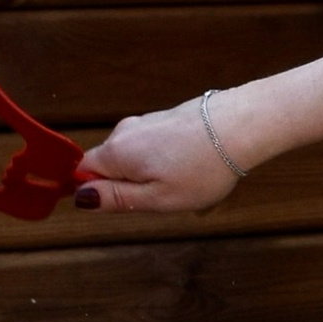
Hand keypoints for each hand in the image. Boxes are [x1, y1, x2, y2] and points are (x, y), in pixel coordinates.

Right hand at [72, 100, 241, 216]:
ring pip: (136, 158)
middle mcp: (124, 132)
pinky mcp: (166, 119)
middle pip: (111, 165)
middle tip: (164, 195)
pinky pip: (155, 148)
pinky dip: (169, 161)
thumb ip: (116, 198)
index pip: (83, 172)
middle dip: (131, 186)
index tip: (128, 202)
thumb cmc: (202, 168)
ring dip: (153, 174)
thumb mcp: (156, 198)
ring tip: (186, 181)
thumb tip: (82, 199)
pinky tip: (194, 167)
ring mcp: (146, 122)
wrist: (240, 127)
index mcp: (116, 152)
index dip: (99, 192)